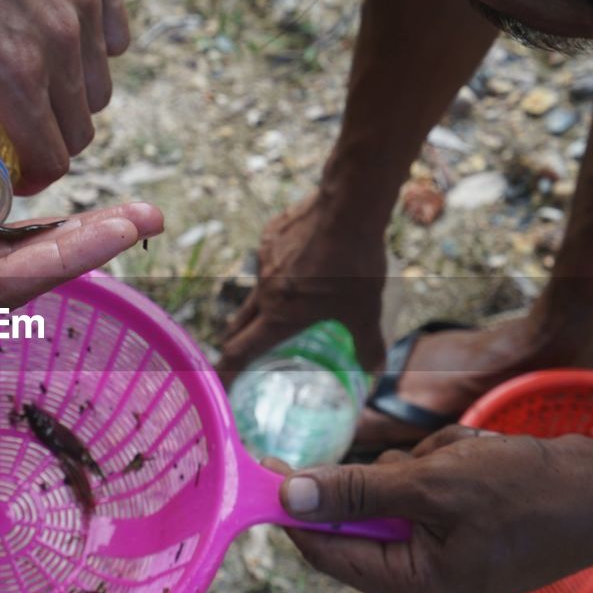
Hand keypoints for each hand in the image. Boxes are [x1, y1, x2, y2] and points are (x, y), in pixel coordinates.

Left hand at [0, 0, 128, 191]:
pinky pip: (113, 35)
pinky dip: (94, 51)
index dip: (33, 180)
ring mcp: (86, 4)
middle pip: (82, 130)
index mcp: (15, 71)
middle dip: (53, 146)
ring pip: (101, 86)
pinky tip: (60, 41)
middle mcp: (63, 43)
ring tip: (38, 91)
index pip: (52, 158)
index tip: (13, 176)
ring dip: (74, 102)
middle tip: (20, 138)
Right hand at [0, 62, 161, 339]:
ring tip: (132, 213)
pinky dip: (35, 217)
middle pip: (22, 274)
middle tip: (149, 216)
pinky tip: (75, 207)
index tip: (122, 230)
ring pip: (15, 251)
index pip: (3, 289)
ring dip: (74, 234)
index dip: (67, 260)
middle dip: (88, 248)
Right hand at [216, 192, 386, 383]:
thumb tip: (375, 372)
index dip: (226, 372)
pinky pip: (270, 261)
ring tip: (287, 303)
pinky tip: (305, 261)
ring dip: (265, 304)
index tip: (217, 385)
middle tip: (243, 352)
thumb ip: (367, 343)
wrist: (347, 206)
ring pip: (258, 291)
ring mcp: (265, 261)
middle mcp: (265, 292)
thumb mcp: (366, 309)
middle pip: (241, 324)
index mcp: (280, 316)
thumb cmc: (355, 264)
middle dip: (239, 341)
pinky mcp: (271, 236)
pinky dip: (281, 269)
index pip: (241, 351)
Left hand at [266, 426, 592, 592]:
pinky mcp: (459, 530)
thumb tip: (290, 496)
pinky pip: (423, 487)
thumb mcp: (432, 484)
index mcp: (413, 586)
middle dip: (388, 476)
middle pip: (359, 519)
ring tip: (467, 459)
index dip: (295, 510)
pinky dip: (443, 463)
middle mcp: (422, 580)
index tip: (268, 468)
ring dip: (422, 463)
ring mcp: (442, 555)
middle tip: (425, 460)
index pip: (325, 552)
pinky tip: (479, 459)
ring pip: (392, 492)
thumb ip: (355, 492)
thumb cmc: (527, 493)